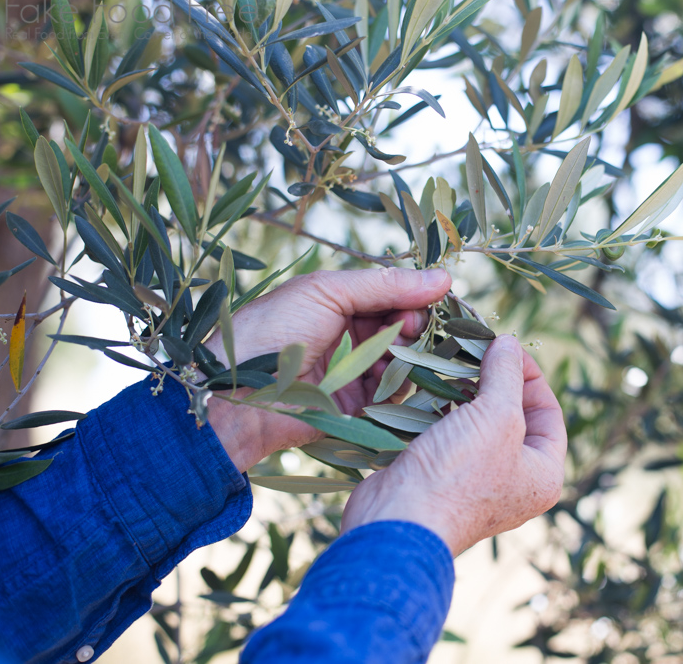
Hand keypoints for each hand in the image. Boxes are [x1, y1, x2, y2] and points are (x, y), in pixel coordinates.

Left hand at [205, 268, 451, 470]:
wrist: (239, 391)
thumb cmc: (274, 329)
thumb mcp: (327, 292)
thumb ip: (385, 285)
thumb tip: (442, 277)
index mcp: (339, 303)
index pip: (392, 295)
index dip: (412, 295)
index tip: (428, 296)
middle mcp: (350, 335)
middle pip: (403, 327)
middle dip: (412, 323)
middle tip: (407, 326)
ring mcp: (355, 371)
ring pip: (404, 359)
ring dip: (406, 352)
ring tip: (394, 351)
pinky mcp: (357, 405)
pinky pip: (394, 394)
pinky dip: (397, 382)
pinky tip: (384, 375)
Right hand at [340, 335, 566, 555]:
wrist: (398, 522)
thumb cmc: (458, 474)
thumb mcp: (496, 415)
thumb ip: (507, 374)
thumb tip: (510, 344)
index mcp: (543, 474)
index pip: (550, 413)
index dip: (531, 376)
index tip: (505, 347)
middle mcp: (516, 482)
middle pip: (515, 417)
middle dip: (496, 381)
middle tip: (477, 351)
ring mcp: (478, 482)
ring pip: (479, 424)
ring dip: (467, 393)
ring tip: (454, 366)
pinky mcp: (442, 478)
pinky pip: (451, 436)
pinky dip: (443, 412)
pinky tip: (431, 391)